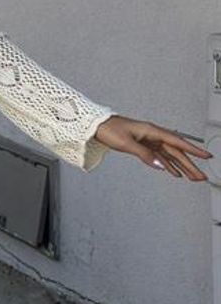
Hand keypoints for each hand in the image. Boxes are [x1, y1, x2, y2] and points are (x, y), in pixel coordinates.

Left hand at [93, 115, 212, 180]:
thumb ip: (144, 155)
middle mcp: (153, 135)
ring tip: (192, 177)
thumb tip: (160, 165)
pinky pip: (160, 156)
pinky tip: (173, 172)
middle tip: (200, 176)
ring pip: (170, 155)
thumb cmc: (110, 130)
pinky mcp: (144, 145)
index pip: (177, 142)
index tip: (206, 156)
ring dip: (181, 166)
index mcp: (152, 131)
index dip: (193, 149)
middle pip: (176, 151)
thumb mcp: (126, 143)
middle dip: (190, 164)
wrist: (97, 125)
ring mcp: (149, 140)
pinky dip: (168, 165)